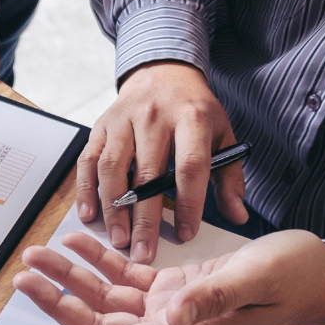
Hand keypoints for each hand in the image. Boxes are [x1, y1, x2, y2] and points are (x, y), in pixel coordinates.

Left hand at [12, 229, 324, 324]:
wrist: (321, 276)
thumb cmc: (296, 279)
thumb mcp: (257, 280)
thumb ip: (214, 297)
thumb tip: (169, 314)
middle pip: (99, 323)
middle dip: (58, 303)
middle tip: (23, 278)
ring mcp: (172, 309)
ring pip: (108, 299)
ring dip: (72, 279)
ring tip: (38, 255)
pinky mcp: (178, 288)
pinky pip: (129, 277)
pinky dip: (102, 260)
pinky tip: (79, 240)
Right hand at [77, 62, 247, 262]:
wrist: (162, 71)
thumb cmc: (194, 110)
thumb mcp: (222, 135)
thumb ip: (229, 176)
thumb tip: (238, 216)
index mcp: (191, 118)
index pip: (190, 166)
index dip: (188, 203)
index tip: (186, 234)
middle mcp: (154, 117)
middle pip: (147, 174)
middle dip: (144, 218)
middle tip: (142, 252)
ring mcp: (123, 120)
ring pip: (112, 168)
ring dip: (113, 208)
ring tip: (117, 239)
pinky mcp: (100, 126)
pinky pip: (88, 160)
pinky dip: (86, 190)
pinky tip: (89, 215)